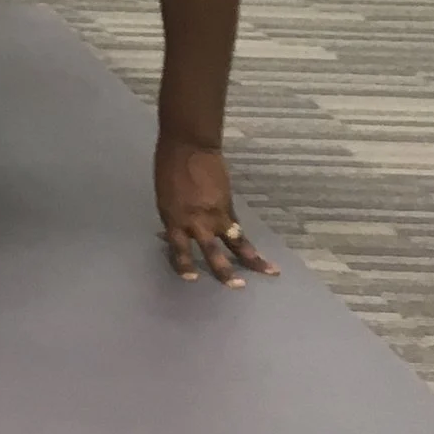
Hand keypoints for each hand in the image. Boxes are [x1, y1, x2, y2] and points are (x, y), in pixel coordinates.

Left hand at [155, 133, 276, 286]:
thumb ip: (173, 217)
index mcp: (173, 218)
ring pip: (236, 242)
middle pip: (211, 251)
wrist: (189, 146)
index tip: (191, 279)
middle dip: (223, 271)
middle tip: (235, 287)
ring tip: (268, 272)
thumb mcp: (164, 197)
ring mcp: (215, 214)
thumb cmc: (168, 167)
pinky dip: (248, 241)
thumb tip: (174, 232)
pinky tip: (260, 252)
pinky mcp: (228, 206)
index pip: (178, 248)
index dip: (183, 264)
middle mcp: (195, 221)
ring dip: (252, 259)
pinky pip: (238, 228)